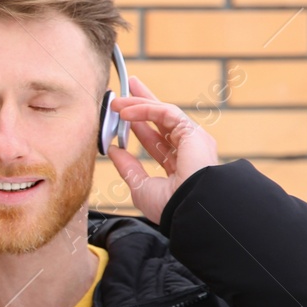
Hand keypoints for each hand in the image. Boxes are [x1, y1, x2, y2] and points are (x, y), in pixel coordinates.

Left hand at [104, 75, 219, 225]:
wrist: (189, 210)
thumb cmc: (170, 207)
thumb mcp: (141, 186)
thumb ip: (128, 167)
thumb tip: (113, 150)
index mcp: (180, 166)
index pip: (157, 141)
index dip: (139, 128)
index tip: (121, 119)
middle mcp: (189, 150)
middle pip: (162, 120)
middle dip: (142, 104)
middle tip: (123, 95)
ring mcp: (193, 139)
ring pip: (163, 112)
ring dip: (138, 103)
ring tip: (115, 102)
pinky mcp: (192, 131)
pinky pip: (166, 112)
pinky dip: (144, 108)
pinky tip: (125, 112)